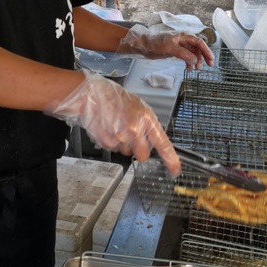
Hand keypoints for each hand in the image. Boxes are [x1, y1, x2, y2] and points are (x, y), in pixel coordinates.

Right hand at [44, 71, 180, 175]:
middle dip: (139, 151)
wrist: (91, 95)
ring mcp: (121, 138)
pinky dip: (111, 142)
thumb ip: (147, 124)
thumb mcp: (138, 107)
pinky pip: (114, 149)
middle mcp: (135, 131)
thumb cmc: (114, 98)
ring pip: (127, 152)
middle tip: (131, 137)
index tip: (175, 170)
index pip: (163, 144)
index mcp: (147, 120)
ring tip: (116, 126)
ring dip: (123, 144)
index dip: (171, 160)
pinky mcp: (107, 142)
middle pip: (143, 156)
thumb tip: (151, 139)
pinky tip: (108, 128)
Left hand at [116, 24, 213, 69]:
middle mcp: (183, 39)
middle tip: (208, 66)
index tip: (210, 61)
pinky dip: (189, 62)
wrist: (144, 45)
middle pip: (198, 47)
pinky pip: (186, 56)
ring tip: (195, 69)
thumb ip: (183, 54)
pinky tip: (188, 68)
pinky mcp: (176, 50)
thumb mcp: (170, 49)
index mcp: (183, 36)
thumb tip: (195, 60)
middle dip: (203, 56)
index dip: (206, 51)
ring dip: (196, 60)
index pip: (199, 43)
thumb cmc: (155, 44)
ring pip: (193, 52)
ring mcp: (180, 45)